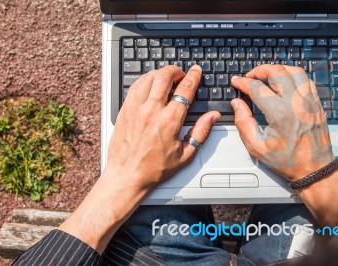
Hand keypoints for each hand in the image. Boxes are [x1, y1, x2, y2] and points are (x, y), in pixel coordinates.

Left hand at [106, 65, 219, 189]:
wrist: (127, 175)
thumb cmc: (154, 168)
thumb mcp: (185, 154)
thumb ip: (201, 132)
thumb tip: (212, 117)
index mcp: (170, 121)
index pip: (185, 89)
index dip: (193, 76)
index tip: (195, 71)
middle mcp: (152, 111)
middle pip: (164, 77)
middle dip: (175, 70)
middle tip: (181, 73)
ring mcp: (136, 109)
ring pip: (148, 78)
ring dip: (159, 73)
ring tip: (165, 76)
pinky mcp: (124, 111)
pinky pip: (134, 87)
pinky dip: (144, 80)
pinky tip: (148, 83)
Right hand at [231, 64, 333, 181]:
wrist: (314, 169)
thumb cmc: (287, 161)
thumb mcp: (257, 147)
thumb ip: (243, 123)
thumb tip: (237, 104)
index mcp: (280, 114)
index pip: (257, 88)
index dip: (243, 82)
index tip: (236, 82)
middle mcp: (296, 104)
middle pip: (277, 72)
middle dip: (259, 70)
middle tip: (249, 76)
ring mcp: (309, 102)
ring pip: (294, 71)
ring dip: (277, 69)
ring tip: (266, 75)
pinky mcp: (317, 104)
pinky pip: (306, 80)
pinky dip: (293, 75)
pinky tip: (284, 81)